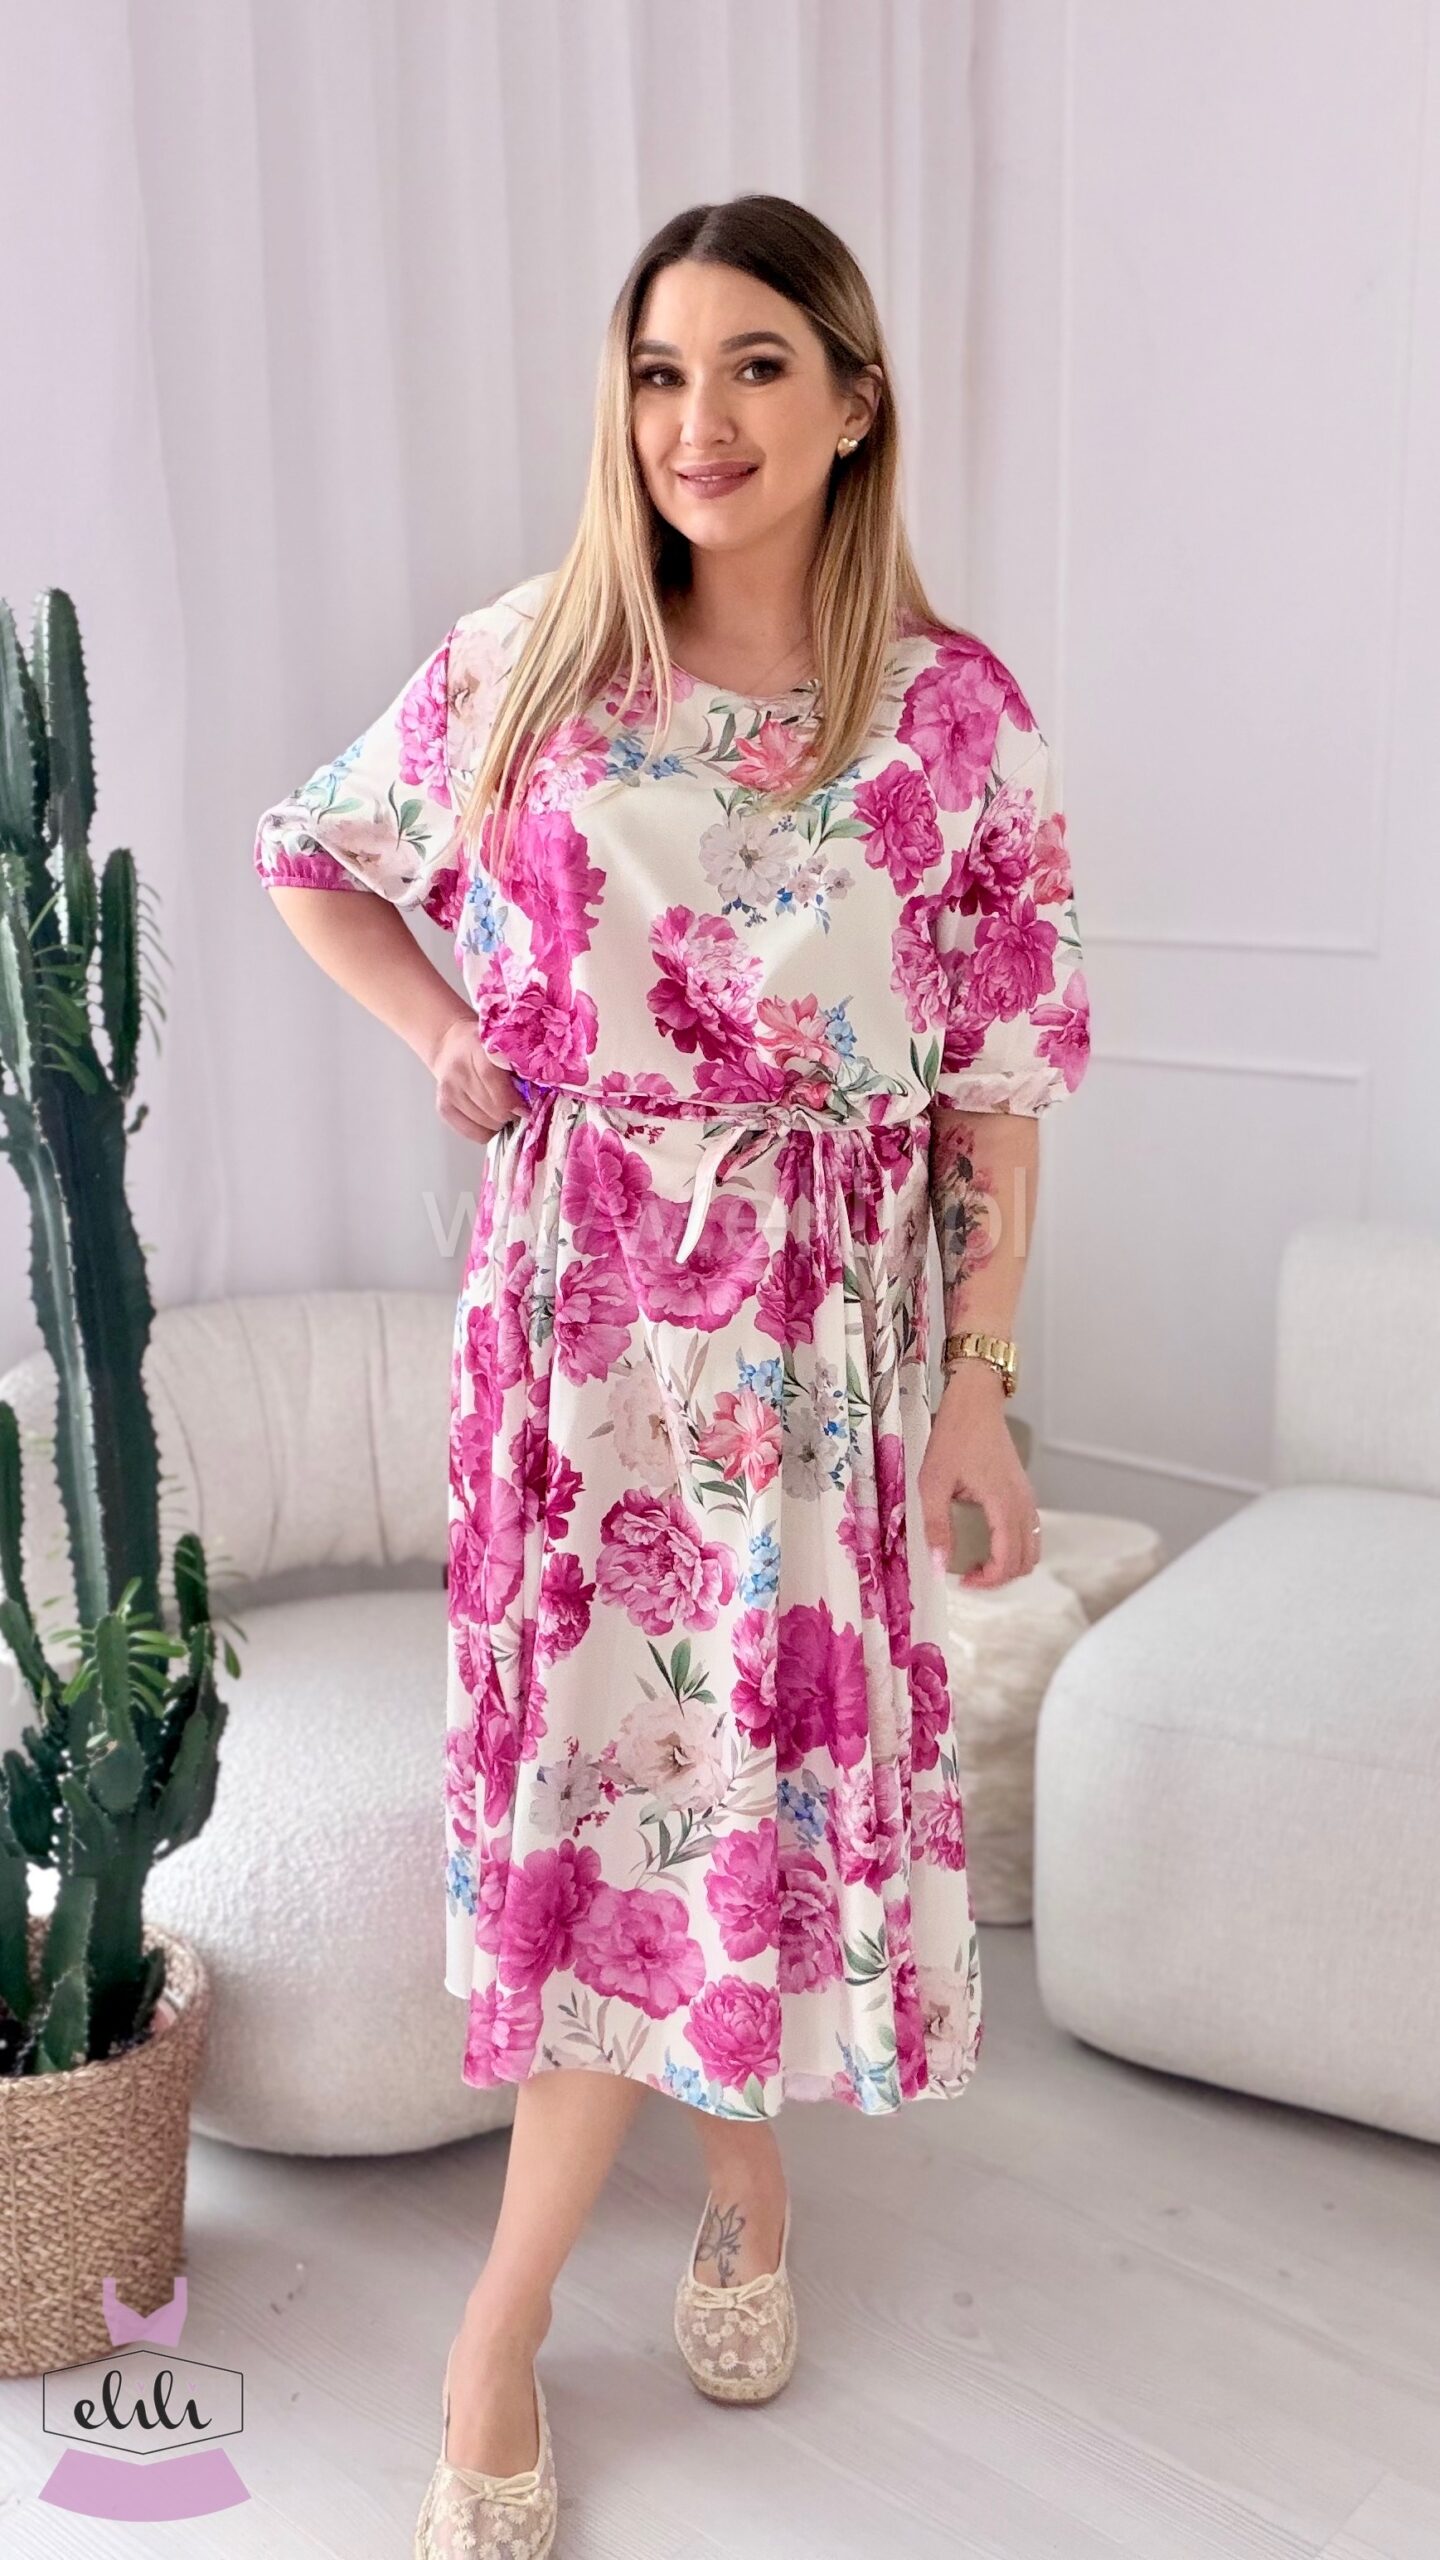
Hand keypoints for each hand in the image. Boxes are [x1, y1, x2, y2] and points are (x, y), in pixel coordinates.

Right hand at [427, 1017, 525, 1143]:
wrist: (451, 1047)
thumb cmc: (485, 1049)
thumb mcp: (503, 1047)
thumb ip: (519, 1067)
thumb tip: (537, 1097)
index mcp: (476, 1049)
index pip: (491, 1079)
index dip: (512, 1099)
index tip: (526, 1109)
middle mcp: (458, 1070)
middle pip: (490, 1107)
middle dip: (510, 1114)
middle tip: (518, 1110)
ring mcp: (448, 1091)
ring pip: (483, 1123)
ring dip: (500, 1123)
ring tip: (504, 1112)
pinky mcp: (444, 1108)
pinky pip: (473, 1133)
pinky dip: (487, 1132)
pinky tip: (491, 1120)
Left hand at [917, 1361, 1041, 1589]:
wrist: (976, 1403)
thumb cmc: (954, 1437)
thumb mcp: (934, 1482)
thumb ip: (937, 1525)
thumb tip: (938, 1564)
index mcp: (1004, 1505)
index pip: (1008, 1560)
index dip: (988, 1580)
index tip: (962, 1582)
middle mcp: (1023, 1505)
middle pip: (1026, 1560)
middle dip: (999, 1577)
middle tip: (968, 1577)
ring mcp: (1028, 1498)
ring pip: (1033, 1547)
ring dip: (1010, 1564)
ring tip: (978, 1564)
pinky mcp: (1024, 1491)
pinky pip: (1031, 1531)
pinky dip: (1016, 1547)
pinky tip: (988, 1543)